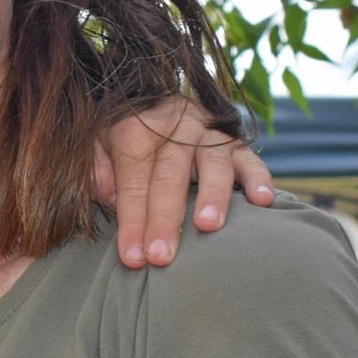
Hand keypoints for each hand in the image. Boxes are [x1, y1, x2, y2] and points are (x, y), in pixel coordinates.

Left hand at [93, 98, 272, 267]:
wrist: (153, 100)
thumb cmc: (123, 138)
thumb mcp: (96, 143)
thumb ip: (95, 168)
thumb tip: (105, 193)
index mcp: (136, 129)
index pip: (133, 181)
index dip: (132, 220)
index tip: (132, 258)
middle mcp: (175, 127)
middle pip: (169, 177)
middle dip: (164, 220)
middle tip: (161, 257)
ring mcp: (208, 133)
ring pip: (212, 165)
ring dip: (212, 196)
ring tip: (208, 226)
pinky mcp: (236, 141)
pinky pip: (250, 158)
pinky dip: (259, 178)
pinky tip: (263, 201)